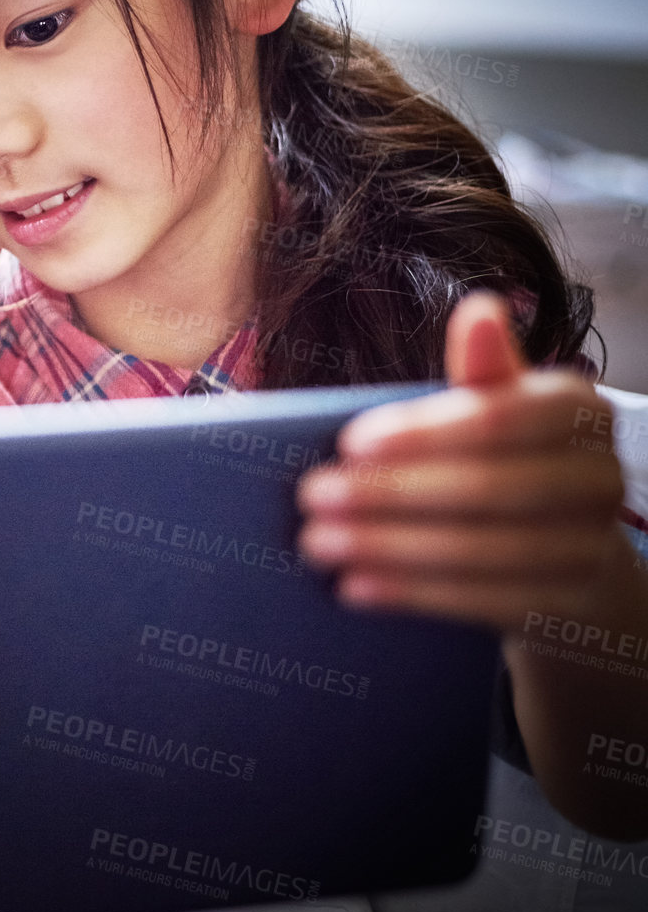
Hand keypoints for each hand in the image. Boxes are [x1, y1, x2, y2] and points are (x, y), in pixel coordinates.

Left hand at [297, 291, 630, 630]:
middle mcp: (599, 475)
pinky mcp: (570, 603)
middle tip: (311, 497)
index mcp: (578, 410)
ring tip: (318, 543)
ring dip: (388, 547)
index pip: (501, 416)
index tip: (348, 441)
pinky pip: (484, 601)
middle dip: (389, 494)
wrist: (571, 555)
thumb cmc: (510, 462)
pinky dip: (413, 593)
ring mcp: (593, 544)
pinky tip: (355, 587)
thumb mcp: (495, 409)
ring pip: (482, 549)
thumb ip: (480, 370)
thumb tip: (480, 308)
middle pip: (487, 488)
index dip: (425, 432)